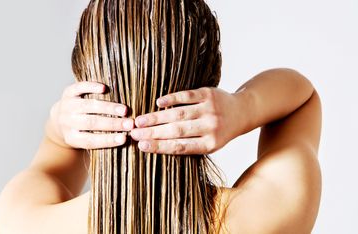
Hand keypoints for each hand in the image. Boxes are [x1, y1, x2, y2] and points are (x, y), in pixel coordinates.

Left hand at [49, 81, 133, 148]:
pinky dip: (91, 87)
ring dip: (108, 108)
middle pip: (91, 123)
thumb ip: (101, 139)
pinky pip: (79, 88)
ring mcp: (67, 106)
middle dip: (113, 124)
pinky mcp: (68, 92)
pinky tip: (105, 88)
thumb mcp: (85, 140)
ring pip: (89, 106)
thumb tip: (125, 139)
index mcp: (72, 138)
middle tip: (130, 124)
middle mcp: (67, 122)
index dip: (108, 140)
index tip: (124, 139)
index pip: (90, 141)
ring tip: (124, 110)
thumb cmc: (80, 132)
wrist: (59, 119)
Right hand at [130, 87, 244, 154]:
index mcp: (210, 144)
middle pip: (176, 131)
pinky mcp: (208, 94)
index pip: (180, 147)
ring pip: (179, 114)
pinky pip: (187, 96)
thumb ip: (187, 145)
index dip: (160, 147)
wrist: (242, 111)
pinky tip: (158, 103)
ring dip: (157, 117)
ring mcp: (209, 109)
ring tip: (139, 121)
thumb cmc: (219, 131)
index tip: (141, 146)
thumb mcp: (209, 144)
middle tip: (133, 133)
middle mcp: (210, 127)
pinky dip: (171, 99)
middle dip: (152, 132)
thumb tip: (155, 146)